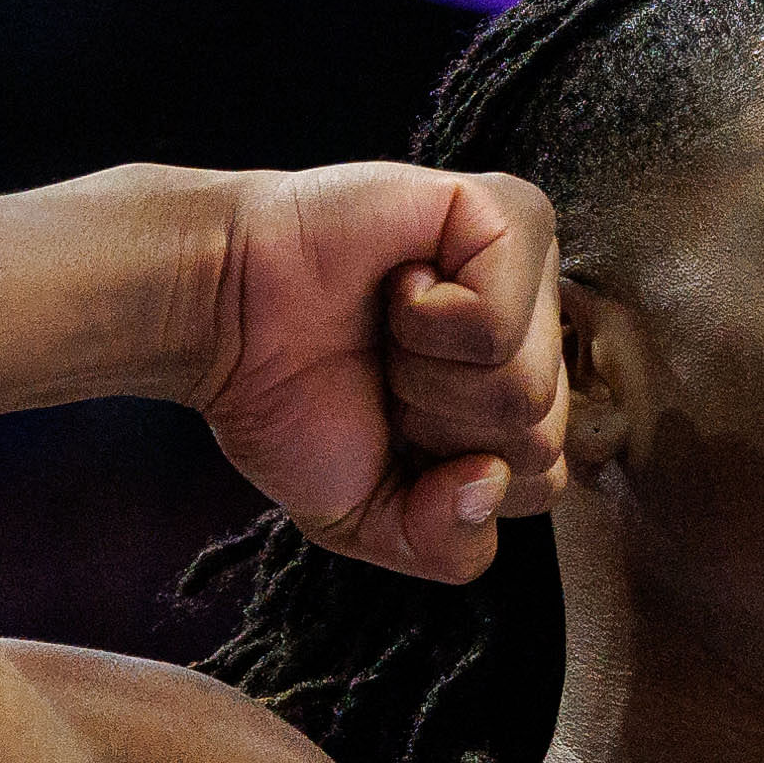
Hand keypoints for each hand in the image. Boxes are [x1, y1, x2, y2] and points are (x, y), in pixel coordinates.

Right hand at [192, 163, 567, 585]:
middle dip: (438, 428)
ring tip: (389, 326)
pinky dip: (432, 321)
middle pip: (540, 442)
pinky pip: (502, 321)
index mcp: (516, 402)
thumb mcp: (364, 518)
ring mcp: (532, 275)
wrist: (223, 317)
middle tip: (383, 370)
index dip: (450, 478)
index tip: (390, 423)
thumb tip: (489, 482)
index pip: (540, 485)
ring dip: (429, 376)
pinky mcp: (509, 216)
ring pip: (526, 389)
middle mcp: (538, 337)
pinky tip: (401, 284)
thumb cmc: (290, 399)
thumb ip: (444, 547)